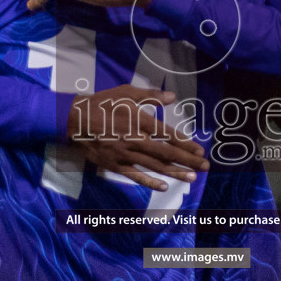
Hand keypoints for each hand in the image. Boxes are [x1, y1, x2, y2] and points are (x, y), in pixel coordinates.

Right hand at [68, 85, 207, 191]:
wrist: (75, 120)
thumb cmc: (102, 104)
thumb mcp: (126, 93)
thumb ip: (150, 96)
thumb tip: (171, 96)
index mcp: (139, 120)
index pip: (168, 134)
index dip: (185, 143)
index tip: (199, 150)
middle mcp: (135, 138)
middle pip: (166, 152)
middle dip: (187, 160)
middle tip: (205, 167)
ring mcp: (125, 154)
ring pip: (154, 165)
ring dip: (175, 172)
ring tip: (192, 178)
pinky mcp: (115, 164)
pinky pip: (135, 175)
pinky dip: (149, 182)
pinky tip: (164, 187)